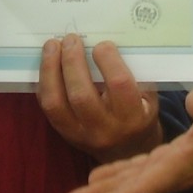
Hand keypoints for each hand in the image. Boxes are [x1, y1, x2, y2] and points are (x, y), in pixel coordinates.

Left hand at [37, 34, 161, 162]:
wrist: (128, 152)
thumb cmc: (140, 114)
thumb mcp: (148, 97)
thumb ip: (133, 73)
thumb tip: (107, 41)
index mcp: (133, 117)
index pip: (119, 85)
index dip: (108, 60)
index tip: (102, 44)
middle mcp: (105, 129)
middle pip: (81, 95)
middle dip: (72, 62)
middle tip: (70, 39)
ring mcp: (81, 134)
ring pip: (56, 103)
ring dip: (50, 70)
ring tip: (51, 46)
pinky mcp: (65, 134)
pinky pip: (48, 108)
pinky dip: (45, 83)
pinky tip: (47, 65)